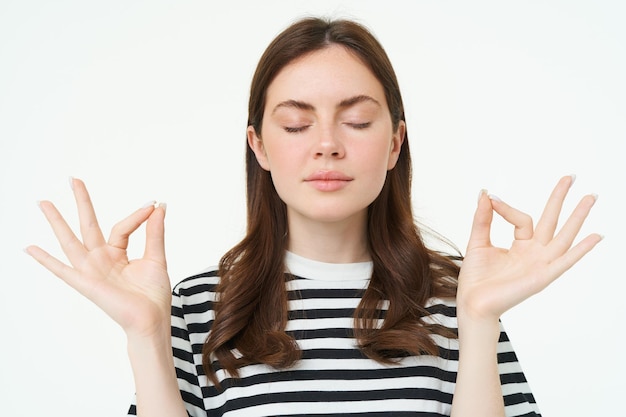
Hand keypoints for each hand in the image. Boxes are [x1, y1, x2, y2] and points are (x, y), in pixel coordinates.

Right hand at [25, 178, 171, 338]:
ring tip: (44, 202)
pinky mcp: (86, 283)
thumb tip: (158, 206)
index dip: (137, 216)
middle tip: (73, 179)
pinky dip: (45, 260)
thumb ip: (154, 232)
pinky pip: (62, 270)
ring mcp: (91, 271)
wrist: (152, 320)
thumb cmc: (153, 295)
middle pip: (88, 225)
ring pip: (70, 241)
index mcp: (118, 254)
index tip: (153, 205)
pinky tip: (30, 248)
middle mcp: (101, 259)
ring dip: (57, 222)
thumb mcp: (156, 258)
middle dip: (81, 202)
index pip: (122, 226)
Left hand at [457, 175, 601, 321]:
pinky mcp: (543, 277)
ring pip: (563, 236)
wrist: (472, 302)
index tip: (492, 199)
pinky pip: (565, 261)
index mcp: (521, 245)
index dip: (507, 208)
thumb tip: (486, 194)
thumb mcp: (478, 242)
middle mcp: (534, 253)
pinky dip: (581, 250)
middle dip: (560, 199)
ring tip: (590, 197)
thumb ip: (484, 218)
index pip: (522, 219)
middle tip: (571, 176)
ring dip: (577, 217)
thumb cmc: (476, 277)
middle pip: (552, 221)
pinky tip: (596, 236)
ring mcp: (541, 264)